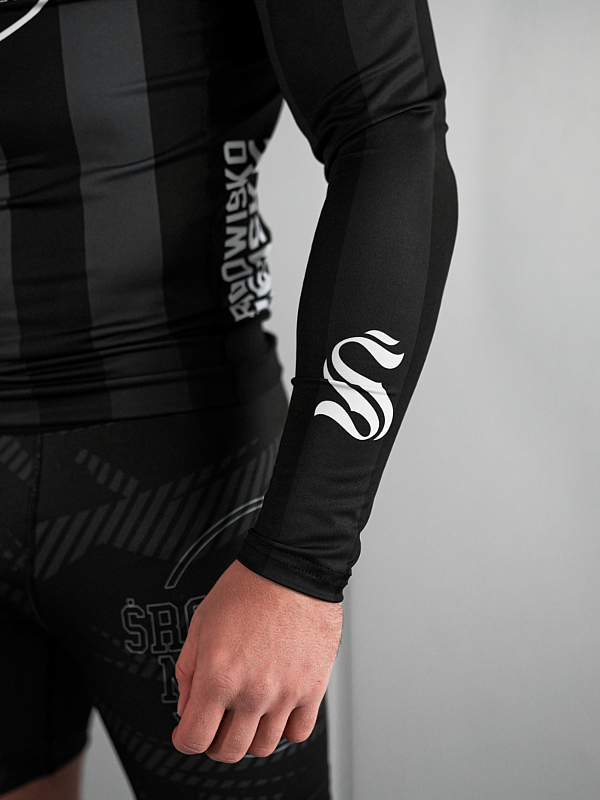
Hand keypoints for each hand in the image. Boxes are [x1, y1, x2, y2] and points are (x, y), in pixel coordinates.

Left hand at [172, 559, 342, 761]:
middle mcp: (252, 691)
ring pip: (263, 747)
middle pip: (228, 750)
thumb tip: (187, 706)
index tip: (188, 732)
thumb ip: (187, 670)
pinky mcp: (313, 687)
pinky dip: (286, 728)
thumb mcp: (201, 622)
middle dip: (215, 741)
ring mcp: (286, 693)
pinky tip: (278, 708)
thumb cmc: (248, 587)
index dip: (185, 739)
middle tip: (218, 723)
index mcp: (218, 675)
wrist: (292, 567)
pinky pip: (299, 732)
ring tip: (249, 712)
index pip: (193, 740)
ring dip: (251, 735)